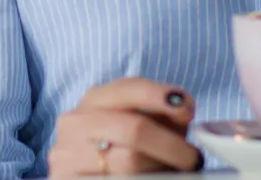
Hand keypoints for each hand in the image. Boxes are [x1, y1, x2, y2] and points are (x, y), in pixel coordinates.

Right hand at [48, 78, 202, 175]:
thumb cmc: (118, 146)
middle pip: (134, 129)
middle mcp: (75, 124)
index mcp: (93, 100)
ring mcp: (68, 156)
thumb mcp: (135, 121)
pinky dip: (146, 179)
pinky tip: (153, 178)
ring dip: (160, 168)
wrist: (87, 173)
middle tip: (192, 157)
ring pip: (129, 162)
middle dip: (171, 144)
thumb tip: (184, 109)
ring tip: (172, 171)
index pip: (129, 89)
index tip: (188, 108)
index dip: (160, 96)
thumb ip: (160, 113)